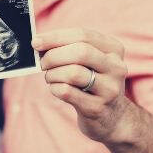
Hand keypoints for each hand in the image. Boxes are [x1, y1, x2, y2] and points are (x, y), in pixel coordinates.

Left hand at [32, 28, 129, 142]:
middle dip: (54, 56)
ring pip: (73, 73)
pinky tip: (56, 89)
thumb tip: (39, 42)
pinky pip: (67, 92)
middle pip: (80, 52)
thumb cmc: (92, 81)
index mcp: (114, 49)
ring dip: (53, 74)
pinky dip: (54, 88)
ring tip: (51, 77)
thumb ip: (69, 48)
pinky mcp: (97, 107)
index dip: (55, 37)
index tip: (36, 41)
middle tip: (42, 63)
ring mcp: (109, 89)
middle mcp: (116, 67)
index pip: (83, 35)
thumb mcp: (89, 61)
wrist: (111, 117)